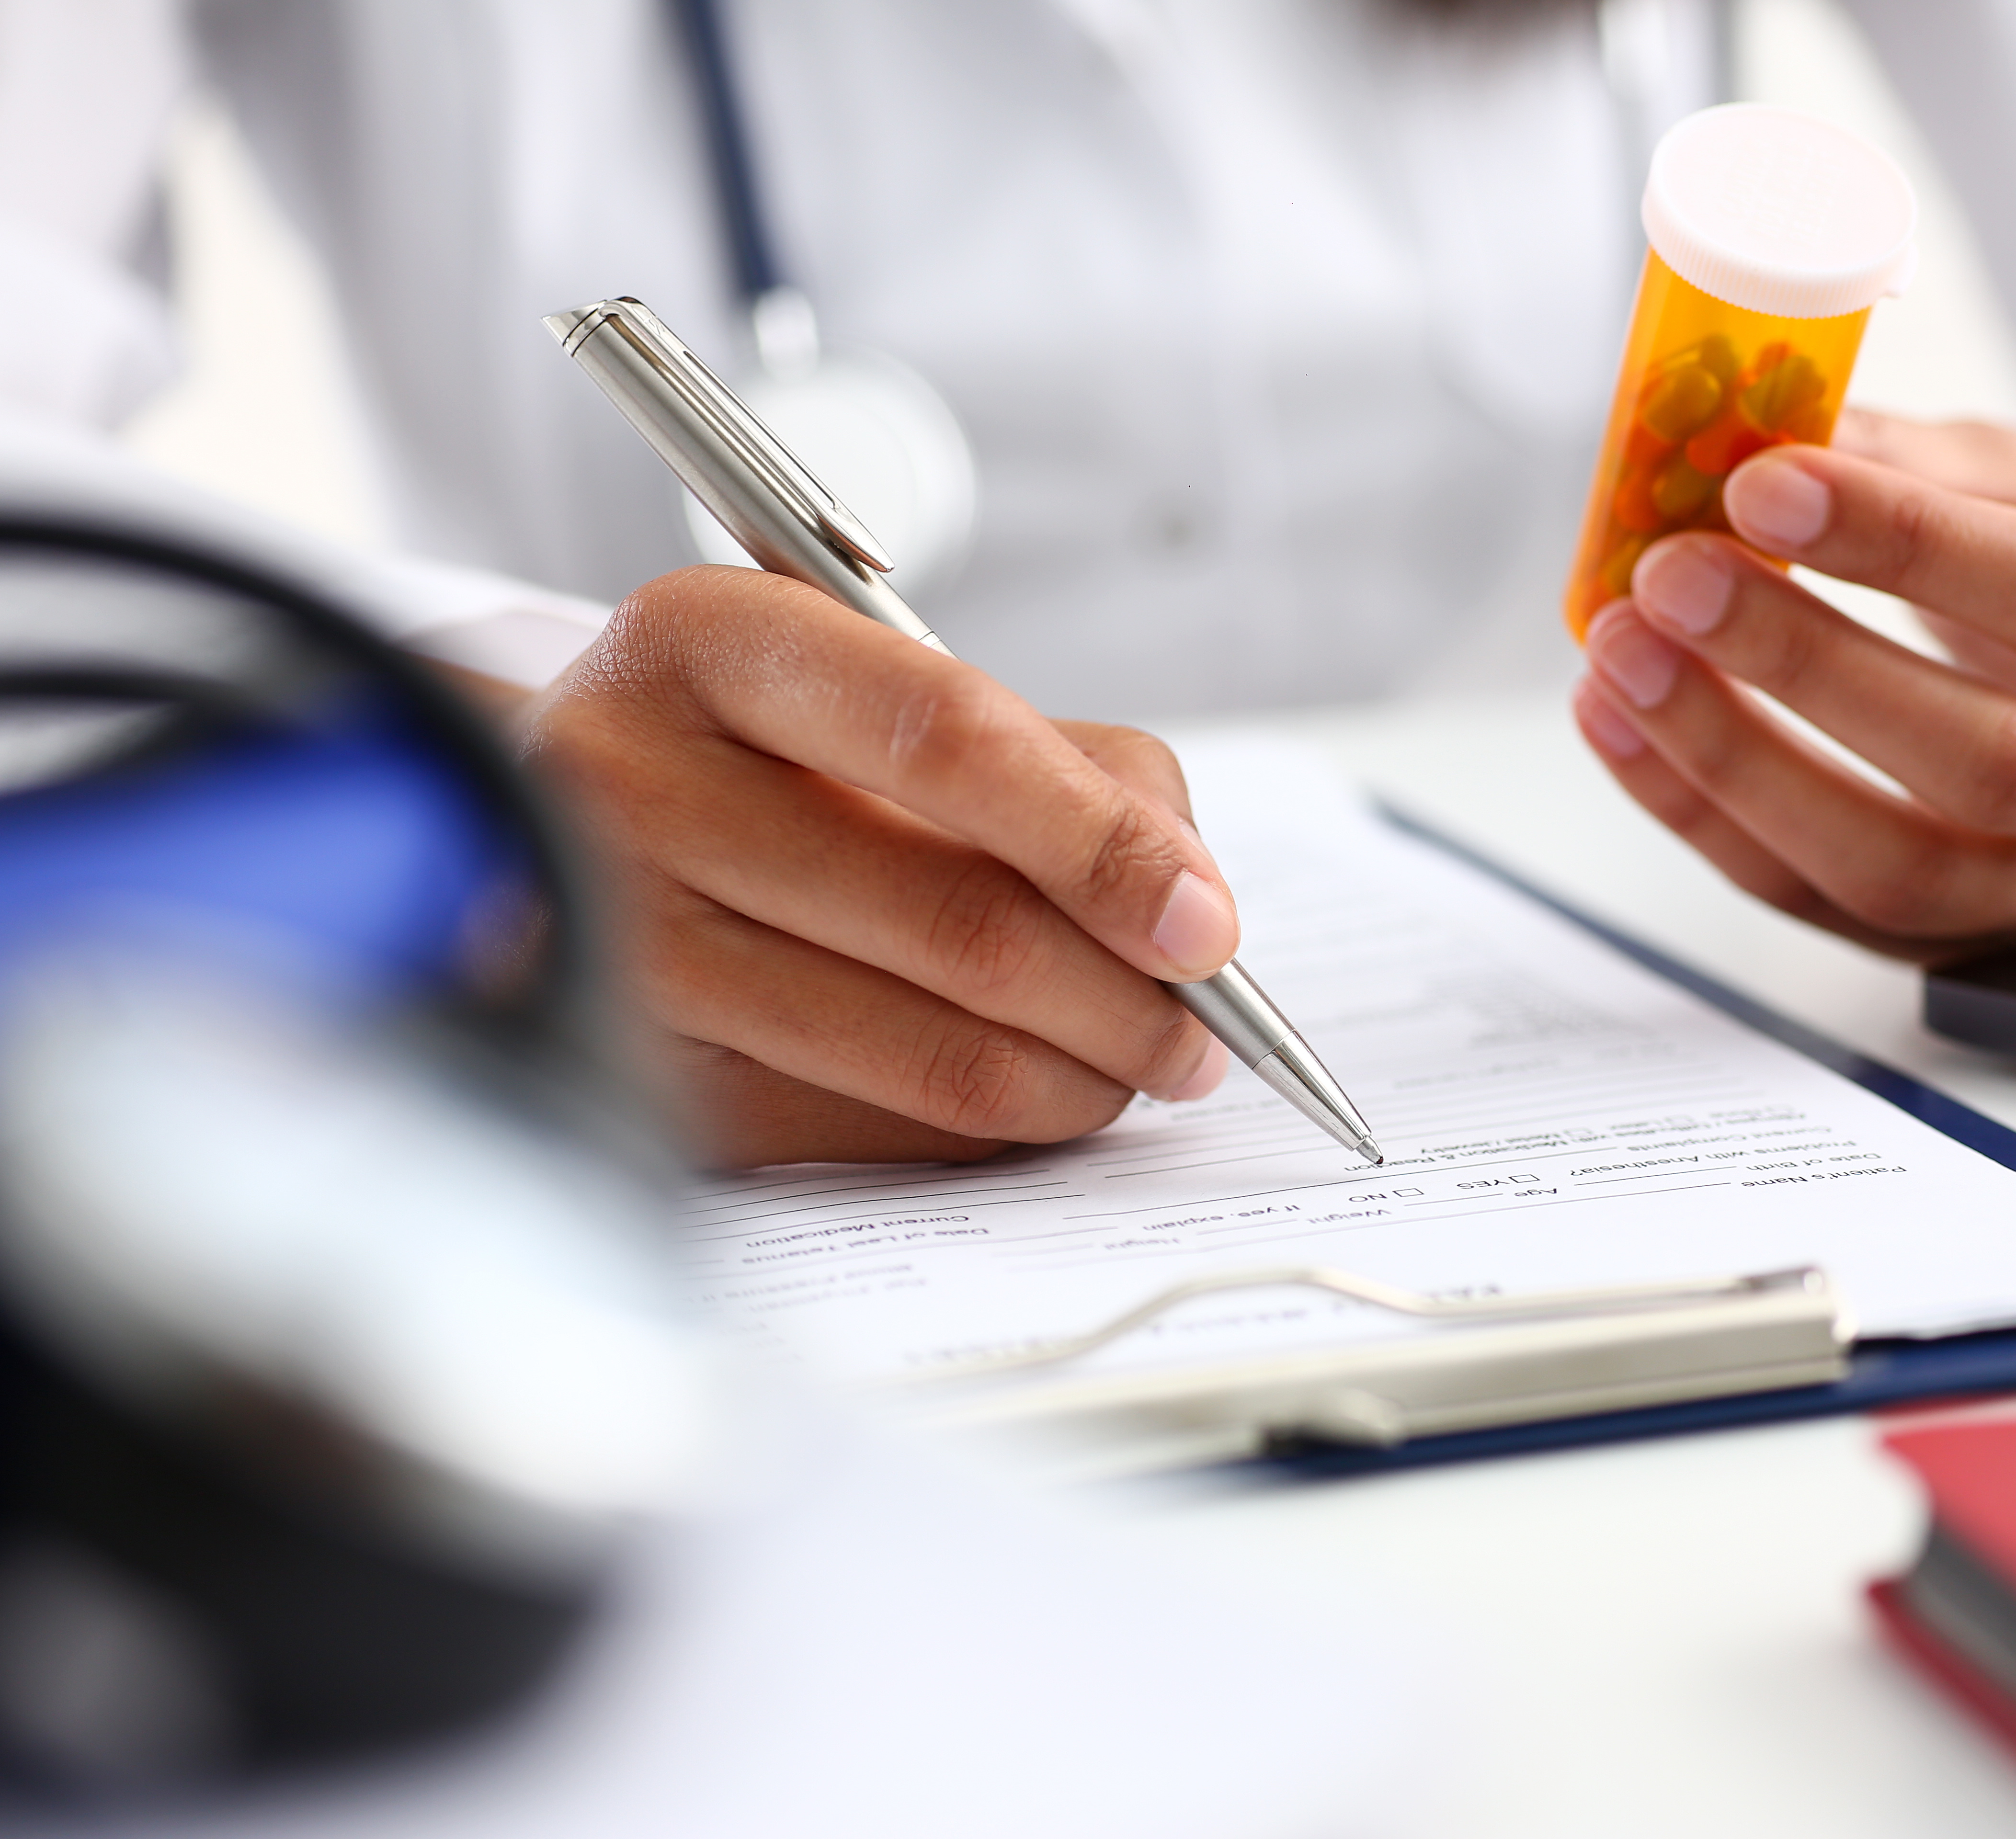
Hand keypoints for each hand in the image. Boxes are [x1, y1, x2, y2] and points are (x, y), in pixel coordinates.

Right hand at [520, 566, 1233, 1166]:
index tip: (1208, 923)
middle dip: (1126, 996)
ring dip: (1079, 1075)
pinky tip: (1037, 1091)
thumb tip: (1191, 910)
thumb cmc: (766, 747)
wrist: (561, 816)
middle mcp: (631, 781)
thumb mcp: (890, 683)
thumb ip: (1066, 762)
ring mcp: (621, 940)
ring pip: (928, 1048)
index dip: (1100, 842)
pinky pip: (872, 1126)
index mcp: (705, 638)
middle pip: (956, 920)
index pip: (944, 738)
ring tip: (1144, 1062)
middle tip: (1207, 1028)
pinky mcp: (643, 1070)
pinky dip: (992, 1121)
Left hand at [1571, 411, 2015, 961]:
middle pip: (1985, 762)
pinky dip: (1698, 813)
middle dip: (1807, 666)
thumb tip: (1760, 430)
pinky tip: (1618, 724)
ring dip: (1731, 761)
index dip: (1911, 544)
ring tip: (1621, 658)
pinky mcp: (1964, 947)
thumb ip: (1925, 461)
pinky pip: (1812, 902)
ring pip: (1893, 866)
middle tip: (1672, 577)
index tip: (1765, 485)